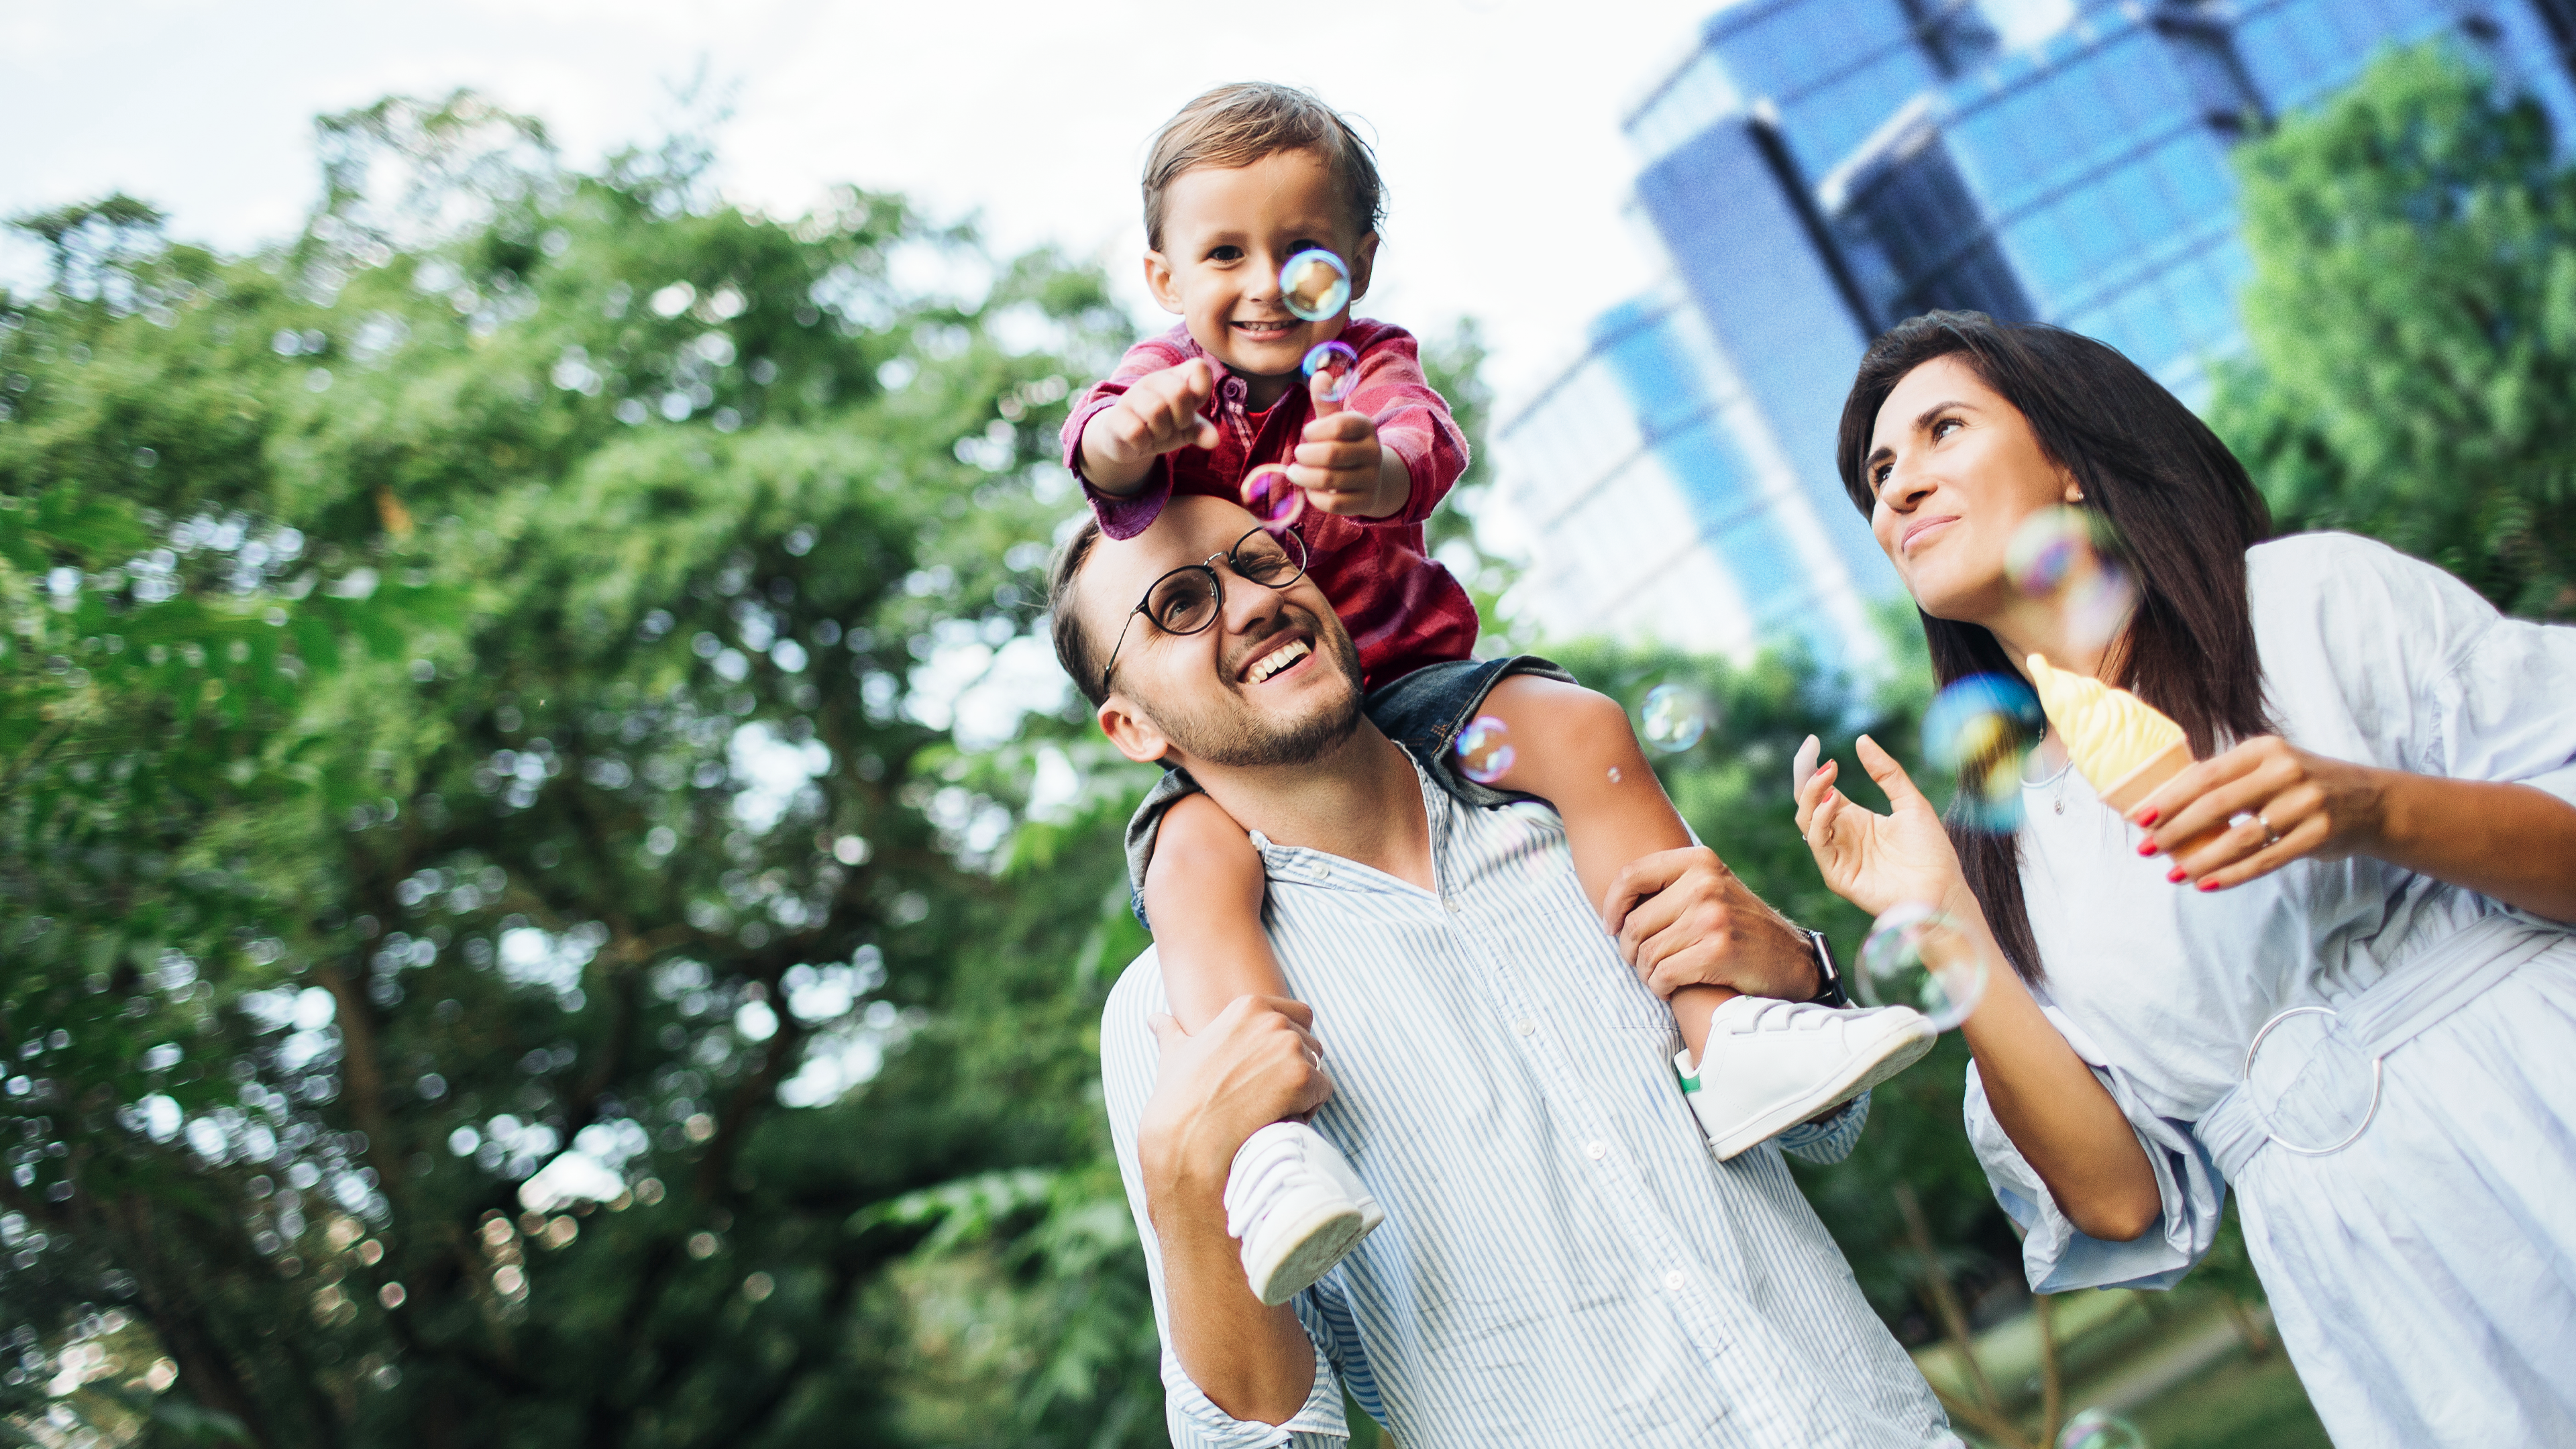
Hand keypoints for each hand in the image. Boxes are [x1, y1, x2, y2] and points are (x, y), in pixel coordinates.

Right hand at [1085, 358, 1220, 473]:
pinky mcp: (1114, 417)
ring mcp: (1131, 397)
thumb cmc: (1162, 427)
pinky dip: (1143, 443)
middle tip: (1174, 426)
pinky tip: (1140, 442)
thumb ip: (1202, 430)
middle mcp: (1152, 380)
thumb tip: (1214, 441)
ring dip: (1162, 433)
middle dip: (1182, 418)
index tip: (1191, 408)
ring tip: (1156, 434)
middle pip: (1179, 393)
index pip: (1199, 368)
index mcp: (1175, 377)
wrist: (1126, 441)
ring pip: (1156, 411)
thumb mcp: (1186, 428)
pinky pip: (1135, 432)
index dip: (1201, 393)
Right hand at [1134, 996, 1332, 1208]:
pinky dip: (1308, 1110)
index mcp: (1248, 1006)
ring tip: (1267, 1109)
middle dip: (1295, 1069)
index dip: (1286, 1046)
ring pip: (1318, 1068)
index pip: (1298, 1015)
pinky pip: (1323, 1092)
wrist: (1188, 1140)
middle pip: (1310, 1042)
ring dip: (1302, 1091)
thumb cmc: (1179, 1100)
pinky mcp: (1302, 1076)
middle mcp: (1273, 1019)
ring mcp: (1289, 1046)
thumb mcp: (1174, 1055)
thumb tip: (1154, 1018)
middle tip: (1262, 1096)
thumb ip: (1171, 1032)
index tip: (1263, 1071)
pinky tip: (1277, 1120)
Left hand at [1287, 371, 1405, 517]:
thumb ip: (1326, 402)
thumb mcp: (1337, 422)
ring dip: (1304, 476)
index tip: (1308, 433)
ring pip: (1329, 480)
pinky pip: (1333, 503)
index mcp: (1365, 427)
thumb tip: (1319, 374)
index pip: (1339, 425)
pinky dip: (1314, 496)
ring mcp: (1370, 479)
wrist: (1374, 478)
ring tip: (1295, 472)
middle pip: (1331, 454)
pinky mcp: (1364, 502)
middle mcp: (1372, 452)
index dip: (1315, 430)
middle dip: (1305, 455)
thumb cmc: (1345, 444)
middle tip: (1298, 454)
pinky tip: (1310, 489)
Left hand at [1602, 846, 1817, 1000]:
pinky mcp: (1717, 951)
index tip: (1611, 926)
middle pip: (1635, 923)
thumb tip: (1614, 902)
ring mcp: (1712, 917)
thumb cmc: (1740, 928)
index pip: (1631, 875)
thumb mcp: (1713, 890)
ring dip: (1646, 973)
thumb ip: (1672, 887)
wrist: (1792, 961)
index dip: (1612, 905)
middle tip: (1642, 963)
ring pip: (1647, 953)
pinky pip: (1662, 975)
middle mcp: (1705, 884)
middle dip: (1630, 950)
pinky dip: (1660, 987)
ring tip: (1661, 976)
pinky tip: (1672, 987)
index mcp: (1700, 862)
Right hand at [1794, 733, 1970, 919]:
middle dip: (1806, 777)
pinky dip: (1820, 821)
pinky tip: (1833, 803)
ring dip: (1812, 795)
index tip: (1813, 741)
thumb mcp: (1911, 802)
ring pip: (1806, 822)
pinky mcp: (1838, 875)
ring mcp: (1838, 856)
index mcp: (1856, 819)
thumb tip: (1862, 739)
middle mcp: (1842, 836)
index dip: (1813, 767)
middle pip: (1808, 803)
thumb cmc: (1932, 853)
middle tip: (1815, 754)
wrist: (1944, 891)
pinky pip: (1818, 844)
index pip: (1822, 790)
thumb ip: (1887, 773)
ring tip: (1828, 776)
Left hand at [2130, 735, 2386, 890]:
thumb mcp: (2269, 768)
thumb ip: (2228, 779)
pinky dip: (2232, 875)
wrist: (2371, 802)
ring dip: (2200, 859)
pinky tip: (2207, 884)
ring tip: (2173, 873)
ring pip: (2239, 838)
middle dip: (2175, 829)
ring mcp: (2305, 803)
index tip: (2140, 818)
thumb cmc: (2303, 785)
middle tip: (2146, 848)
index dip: (2170, 798)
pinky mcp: (2319, 834)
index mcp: (2263, 750)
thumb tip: (2166, 800)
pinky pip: (2265, 860)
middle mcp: (2285, 772)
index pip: (2206, 775)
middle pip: (2216, 805)